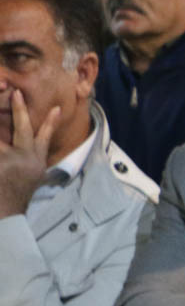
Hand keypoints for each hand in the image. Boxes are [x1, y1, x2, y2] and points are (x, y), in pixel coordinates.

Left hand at [0, 91, 58, 217]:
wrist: (6, 213)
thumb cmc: (18, 195)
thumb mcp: (34, 178)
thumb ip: (33, 161)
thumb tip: (34, 149)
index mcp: (36, 161)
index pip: (45, 137)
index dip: (51, 122)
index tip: (57, 108)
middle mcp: (25, 158)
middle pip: (24, 128)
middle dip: (20, 109)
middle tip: (15, 93)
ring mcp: (9, 160)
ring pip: (1, 136)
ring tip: (0, 100)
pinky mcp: (0, 162)